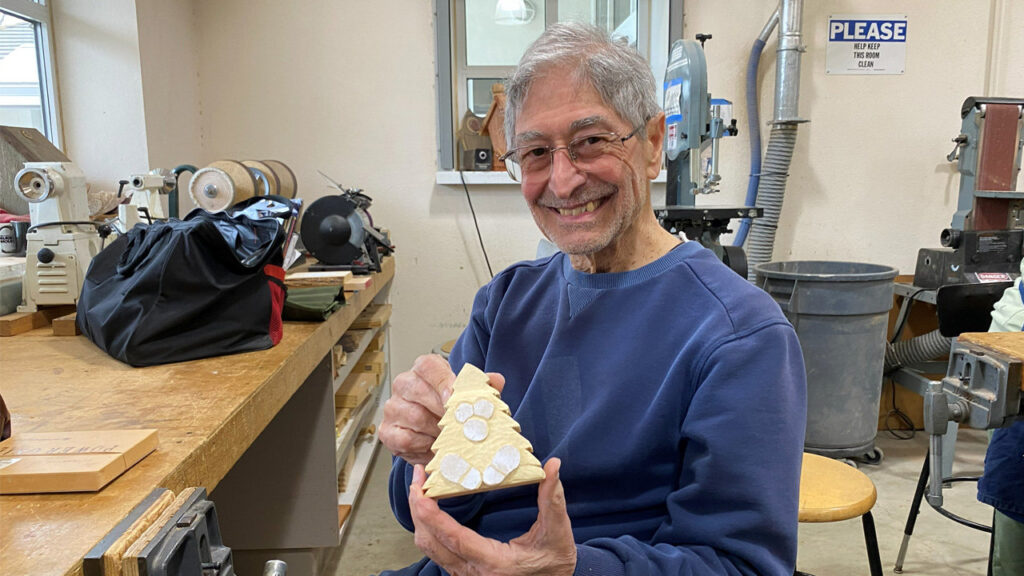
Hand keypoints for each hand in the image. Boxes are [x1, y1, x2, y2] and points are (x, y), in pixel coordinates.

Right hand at [380, 354, 504, 465]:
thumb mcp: (470, 398)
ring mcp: (393, 407)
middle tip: (458, 424)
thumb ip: (483, 388)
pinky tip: (434, 447)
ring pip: (413, 416)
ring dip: (435, 430)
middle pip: (417, 390)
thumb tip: (496, 379)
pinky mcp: (387, 431)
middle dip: (441, 410)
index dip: (441, 380)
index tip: (454, 396)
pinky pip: (404, 439)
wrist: (438, 437)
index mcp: (424, 370)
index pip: (428, 366)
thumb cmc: (452, 412)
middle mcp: (404, 384)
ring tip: (450, 438)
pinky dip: (423, 446)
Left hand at [408, 458, 575, 575]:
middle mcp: (472, 573)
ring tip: (421, 487)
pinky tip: (431, 506)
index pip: (453, 538)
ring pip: (428, 547)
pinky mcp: (463, 571)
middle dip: (417, 509)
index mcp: (493, 563)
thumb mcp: (558, 532)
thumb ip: (553, 499)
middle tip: (418, 478)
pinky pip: (436, 550)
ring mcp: (465, 575)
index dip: (432, 515)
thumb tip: (553, 466)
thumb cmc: (555, 561)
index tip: (421, 491)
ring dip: (421, 517)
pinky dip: (428, 526)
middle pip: (430, 542)